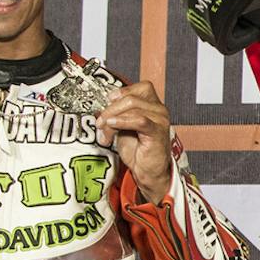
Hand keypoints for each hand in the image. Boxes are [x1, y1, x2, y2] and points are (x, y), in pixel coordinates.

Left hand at [96, 81, 176, 202]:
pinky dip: (122, 121)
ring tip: (105, 133)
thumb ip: (117, 116)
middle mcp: (159, 110)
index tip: (108, 101)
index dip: (123, 91)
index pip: (141, 87)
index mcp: (153, 106)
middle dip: (110, 109)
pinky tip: (113, 126)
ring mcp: (160, 120)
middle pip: (131, 98)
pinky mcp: (157, 132)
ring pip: (132, 107)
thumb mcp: (123, 128)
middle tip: (100, 123)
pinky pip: (139, 120)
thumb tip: (101, 110)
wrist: (148, 172)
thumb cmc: (139, 152)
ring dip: (112, 118)